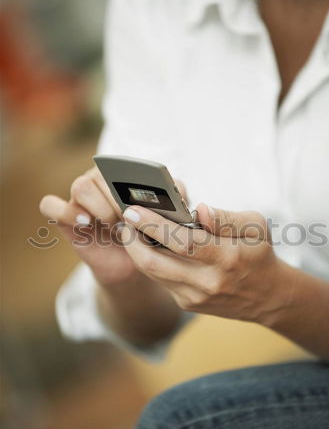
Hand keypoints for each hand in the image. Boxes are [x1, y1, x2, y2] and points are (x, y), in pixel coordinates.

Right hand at [39, 167, 187, 287]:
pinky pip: (50, 205)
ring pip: (80, 185)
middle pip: (100, 175)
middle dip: (118, 200)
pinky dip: (66, 211)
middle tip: (130, 221)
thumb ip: (177, 198)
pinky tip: (86, 223)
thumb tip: (177, 189)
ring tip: (114, 225)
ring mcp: (80, 197)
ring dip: (100, 207)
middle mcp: (99, 180)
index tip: (143, 204)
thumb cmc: (151, 235)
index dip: (132, 183)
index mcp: (123, 174)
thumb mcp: (169, 217)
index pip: (122, 164)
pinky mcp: (64, 216)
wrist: (134, 263)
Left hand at [121, 203, 294, 322]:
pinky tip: (151, 245)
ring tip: (133, 229)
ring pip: (151, 272)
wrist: (267, 297)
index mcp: (226, 258)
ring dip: (136, 250)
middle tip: (125, 219)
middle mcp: (207, 282)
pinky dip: (151, 261)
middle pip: (154, 263)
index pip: (182, 241)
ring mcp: (194, 297)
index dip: (153, 225)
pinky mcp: (187, 304)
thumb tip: (198, 210)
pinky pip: (160, 279)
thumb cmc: (259, 255)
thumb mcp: (256, 227)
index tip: (133, 211)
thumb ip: (226, 217)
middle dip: (132, 240)